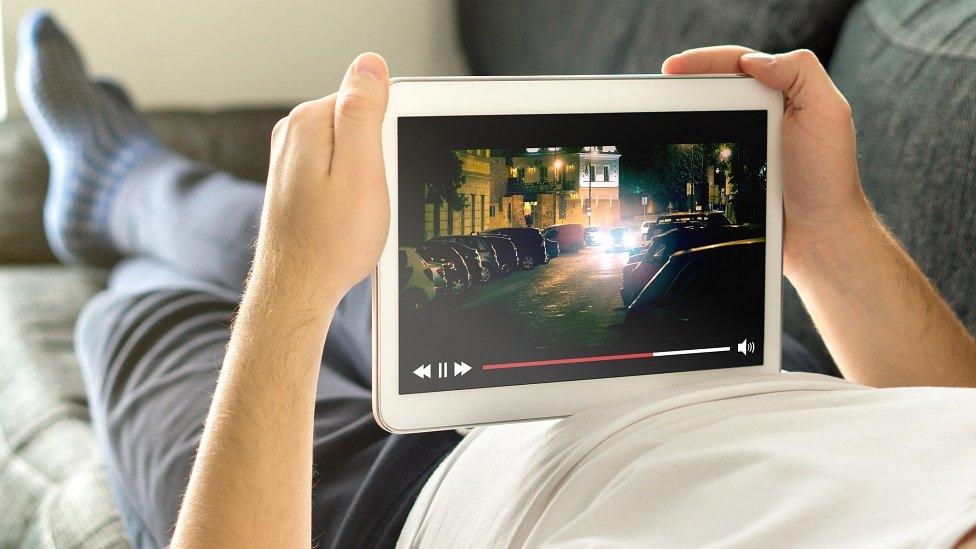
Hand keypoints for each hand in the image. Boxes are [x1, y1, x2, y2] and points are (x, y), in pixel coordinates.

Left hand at [254, 52, 390, 303]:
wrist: (297, 290)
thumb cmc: (332, 241)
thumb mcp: (361, 170)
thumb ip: (363, 111)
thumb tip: (369, 63)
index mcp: (310, 121)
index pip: (368, 100)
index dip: (389, 137)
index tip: (384, 171)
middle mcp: (293, 133)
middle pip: (358, 124)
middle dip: (376, 157)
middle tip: (371, 196)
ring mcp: (291, 158)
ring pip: (349, 150)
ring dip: (364, 178)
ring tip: (356, 212)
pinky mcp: (295, 181)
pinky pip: (337, 171)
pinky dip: (349, 191)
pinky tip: (346, 218)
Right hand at [662, 46, 870, 279]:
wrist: (820, 236)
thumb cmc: (828, 179)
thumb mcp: (827, 113)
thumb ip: (799, 73)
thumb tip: (752, 60)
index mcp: (783, 95)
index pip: (737, 64)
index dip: (703, 61)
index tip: (672, 68)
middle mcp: (762, 116)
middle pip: (714, 90)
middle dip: (683, 86)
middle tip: (657, 92)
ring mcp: (746, 144)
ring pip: (705, 122)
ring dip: (680, 119)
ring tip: (657, 119)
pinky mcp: (732, 173)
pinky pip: (702, 155)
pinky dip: (686, 151)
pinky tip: (672, 155)